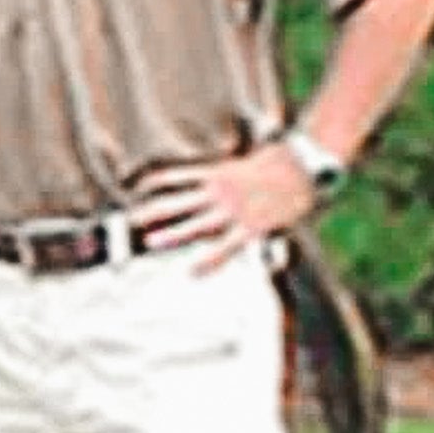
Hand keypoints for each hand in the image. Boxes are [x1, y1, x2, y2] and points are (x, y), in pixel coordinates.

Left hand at [129, 143, 315, 273]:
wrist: (304, 166)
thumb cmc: (279, 162)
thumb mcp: (246, 160)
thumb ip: (226, 172)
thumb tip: (215, 175)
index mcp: (215, 172)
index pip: (174, 176)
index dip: (153, 181)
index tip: (135, 187)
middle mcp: (218, 191)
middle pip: (176, 201)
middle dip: (153, 211)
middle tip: (129, 220)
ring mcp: (232, 209)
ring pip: (195, 223)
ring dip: (172, 234)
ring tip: (149, 243)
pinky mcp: (250, 227)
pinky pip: (224, 247)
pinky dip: (209, 260)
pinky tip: (193, 272)